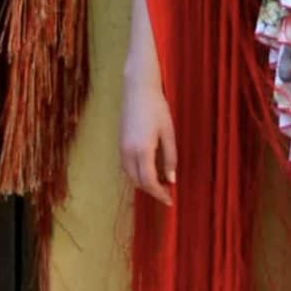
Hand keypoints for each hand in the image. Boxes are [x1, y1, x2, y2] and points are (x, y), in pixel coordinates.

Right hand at [119, 69, 176, 205]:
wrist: (137, 90)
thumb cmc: (157, 108)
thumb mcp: (168, 133)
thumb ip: (170, 157)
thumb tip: (171, 179)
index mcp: (142, 151)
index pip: (149, 182)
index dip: (160, 194)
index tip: (170, 201)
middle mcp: (128, 153)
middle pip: (138, 182)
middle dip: (152, 190)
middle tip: (168, 192)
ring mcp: (121, 148)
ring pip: (130, 176)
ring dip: (144, 183)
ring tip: (160, 182)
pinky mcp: (119, 144)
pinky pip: (126, 167)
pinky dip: (136, 174)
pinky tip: (148, 170)